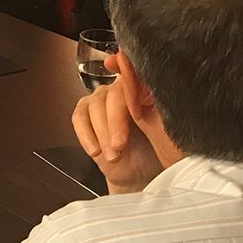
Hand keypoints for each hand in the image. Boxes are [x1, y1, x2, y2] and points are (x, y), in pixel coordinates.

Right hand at [71, 53, 162, 193]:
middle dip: (115, 121)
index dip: (126, 70)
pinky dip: (86, 135)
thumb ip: (156, 109)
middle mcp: (119, 88)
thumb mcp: (162, 131)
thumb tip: (149, 91)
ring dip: (103, 133)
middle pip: (113, 94)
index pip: (133, 73)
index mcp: (142, 87)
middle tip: (120, 143)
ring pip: (95, 107)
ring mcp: (100, 99)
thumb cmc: (155, 150)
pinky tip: (96, 151)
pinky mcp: (85, 114)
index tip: (123, 76)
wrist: (140, 172)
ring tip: (114, 155)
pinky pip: (80, 117)